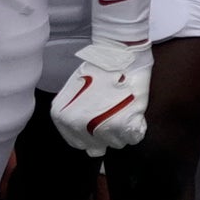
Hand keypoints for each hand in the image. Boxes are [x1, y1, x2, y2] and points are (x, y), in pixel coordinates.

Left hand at [51, 39, 150, 153]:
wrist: (120, 53)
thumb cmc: (100, 68)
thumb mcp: (75, 92)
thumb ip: (77, 115)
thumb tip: (92, 145)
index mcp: (62, 117)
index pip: (79, 142)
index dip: (93, 133)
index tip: (103, 120)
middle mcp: (77, 125)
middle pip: (97, 146)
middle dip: (108, 134)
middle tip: (115, 112)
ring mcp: (98, 125)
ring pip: (117, 143)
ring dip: (123, 130)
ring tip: (124, 108)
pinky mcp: (122, 122)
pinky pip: (134, 137)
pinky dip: (137, 128)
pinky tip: (134, 111)